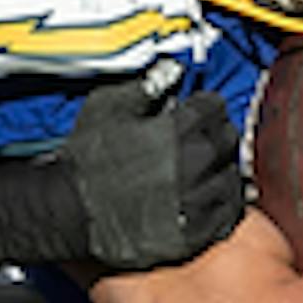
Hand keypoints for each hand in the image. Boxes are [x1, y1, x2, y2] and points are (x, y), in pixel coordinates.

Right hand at [60, 64, 246, 269]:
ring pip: (232, 177)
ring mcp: (197, 200)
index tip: (197, 111)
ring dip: (221, 170)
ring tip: (203, 170)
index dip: (205, 106)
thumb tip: (175, 69)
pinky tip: (209, 197)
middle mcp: (195, 163)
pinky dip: (224, 203)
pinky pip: (229, 215)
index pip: (215, 107)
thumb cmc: (86, 158)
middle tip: (198, 139)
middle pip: (228, 140)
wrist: (70, 211)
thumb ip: (148, 85)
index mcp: (178, 129)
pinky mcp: (195, 233)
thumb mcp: (108, 106)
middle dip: (216, 135)